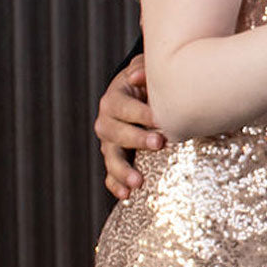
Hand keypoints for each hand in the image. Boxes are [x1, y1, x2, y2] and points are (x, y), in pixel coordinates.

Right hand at [95, 54, 165, 199]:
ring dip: (122, 170)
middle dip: (136, 139)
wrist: (142, 95)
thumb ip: (142, 70)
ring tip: (138, 182)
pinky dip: (116, 185)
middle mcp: (107, 121)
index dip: (140, 112)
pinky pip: (110, 174)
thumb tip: (136, 77)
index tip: (159, 118)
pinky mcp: (115, 157)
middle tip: (159, 142)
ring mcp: (110, 142)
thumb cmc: (149, 83)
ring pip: (111, 156)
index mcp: (114, 99)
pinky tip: (126, 195)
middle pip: (115, 132)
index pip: (122, 106)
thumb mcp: (145, 71)